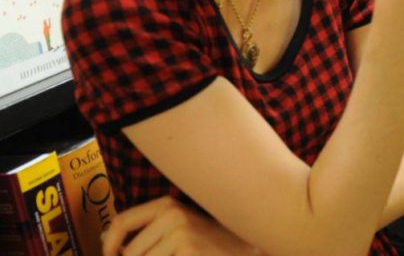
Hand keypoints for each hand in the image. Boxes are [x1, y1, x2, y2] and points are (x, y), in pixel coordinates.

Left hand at [101, 196, 262, 255]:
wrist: (245, 248)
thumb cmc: (208, 241)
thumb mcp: (178, 224)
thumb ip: (147, 227)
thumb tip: (106, 238)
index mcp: (167, 205)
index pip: (120, 222)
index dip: (107, 246)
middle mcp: (173, 215)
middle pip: (128, 253)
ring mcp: (182, 235)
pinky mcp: (189, 252)